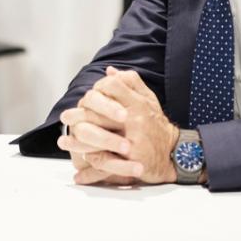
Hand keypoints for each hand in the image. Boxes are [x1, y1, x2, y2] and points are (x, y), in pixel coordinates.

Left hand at [59, 66, 178, 184]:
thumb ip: (131, 83)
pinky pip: (106, 162)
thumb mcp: (149, 99)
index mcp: (137, 103)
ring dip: (77, 142)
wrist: (176, 153)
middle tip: (65, 118)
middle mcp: (134, 119)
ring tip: (63, 142)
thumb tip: (109, 72)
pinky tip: (79, 169)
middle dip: (78, 115)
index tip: (85, 98)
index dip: (97, 90)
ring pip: (98, 139)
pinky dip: (91, 167)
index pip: (112, 87)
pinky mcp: (131, 161)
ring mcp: (132, 140)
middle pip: (100, 113)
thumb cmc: (158, 125)